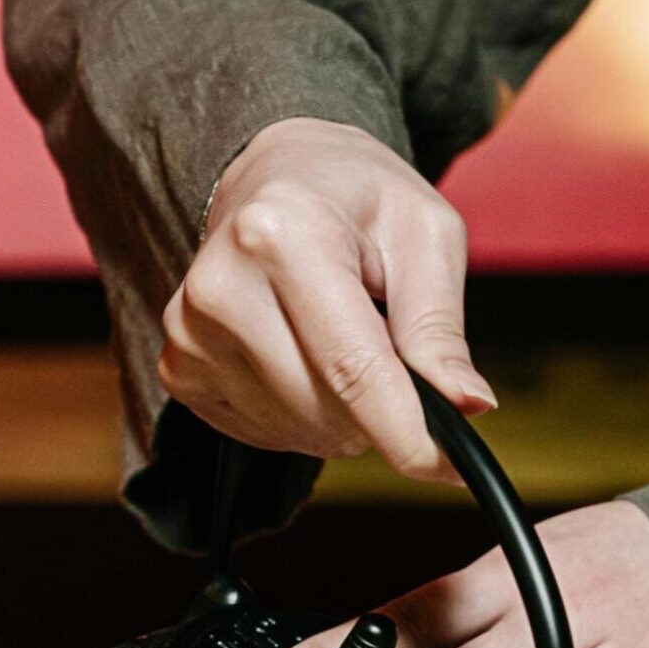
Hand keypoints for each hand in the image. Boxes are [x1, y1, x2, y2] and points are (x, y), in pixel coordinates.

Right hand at [159, 118, 494, 482]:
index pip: (354, 372)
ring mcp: (190, 332)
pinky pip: (265, 434)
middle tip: (394, 355)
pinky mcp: (181, 367)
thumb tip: (468, 405)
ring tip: (346, 345)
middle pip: (329, 411)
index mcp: (282, 236)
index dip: (410, 436)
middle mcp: (221, 286)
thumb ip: (440, 327)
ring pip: (300, 431)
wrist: (279, 178)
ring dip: (343, 416)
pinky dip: (303, 417)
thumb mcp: (425, 235)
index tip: (451, 469)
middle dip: (382, 411)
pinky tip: (307, 361)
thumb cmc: (357, 200)